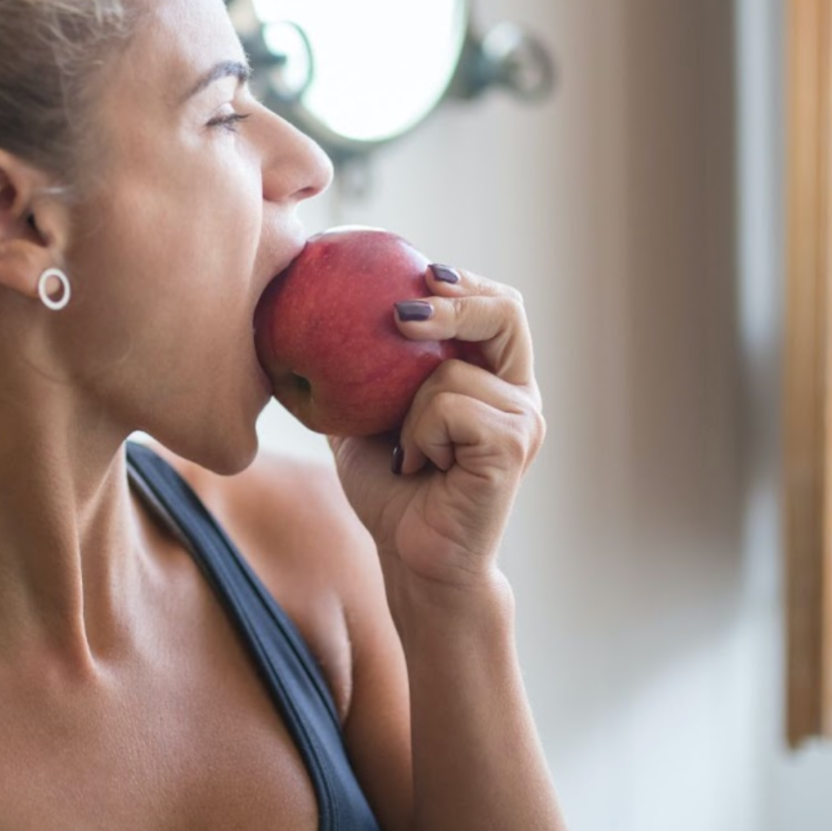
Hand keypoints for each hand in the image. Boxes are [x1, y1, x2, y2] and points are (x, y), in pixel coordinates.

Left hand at [326, 264, 544, 589]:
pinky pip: (447, 406)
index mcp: (495, 379)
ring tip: (410, 456)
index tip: (416, 271)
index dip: (462, 281)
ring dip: (407, 410)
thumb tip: (307, 308)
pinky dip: (418, 435)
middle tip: (400, 313)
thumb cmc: (390, 490)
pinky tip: (419, 468)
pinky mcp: (514, 445)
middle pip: (505, 309)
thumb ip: (362, 366)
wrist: (412, 559)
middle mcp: (519, 394)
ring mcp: (524, 419)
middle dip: (454, 299)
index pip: (496, 305)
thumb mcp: (366, 415)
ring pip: (451, 371)